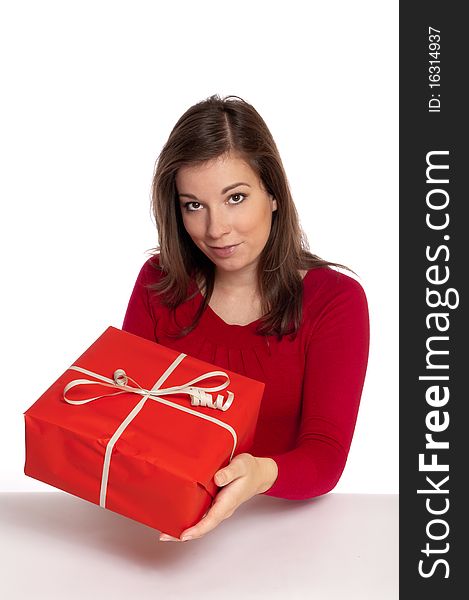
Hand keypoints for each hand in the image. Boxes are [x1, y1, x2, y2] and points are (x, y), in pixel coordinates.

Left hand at [159, 453, 277, 541]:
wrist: (258, 474)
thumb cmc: (249, 469)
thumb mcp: (242, 465)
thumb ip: (230, 472)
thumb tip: (217, 479)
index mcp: (228, 502)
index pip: (211, 519)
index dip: (197, 529)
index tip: (184, 535)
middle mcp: (222, 509)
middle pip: (202, 526)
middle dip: (183, 534)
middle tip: (164, 536)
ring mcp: (218, 508)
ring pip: (201, 523)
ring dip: (184, 528)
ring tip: (165, 531)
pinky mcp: (215, 504)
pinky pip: (201, 516)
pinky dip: (189, 519)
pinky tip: (177, 517)